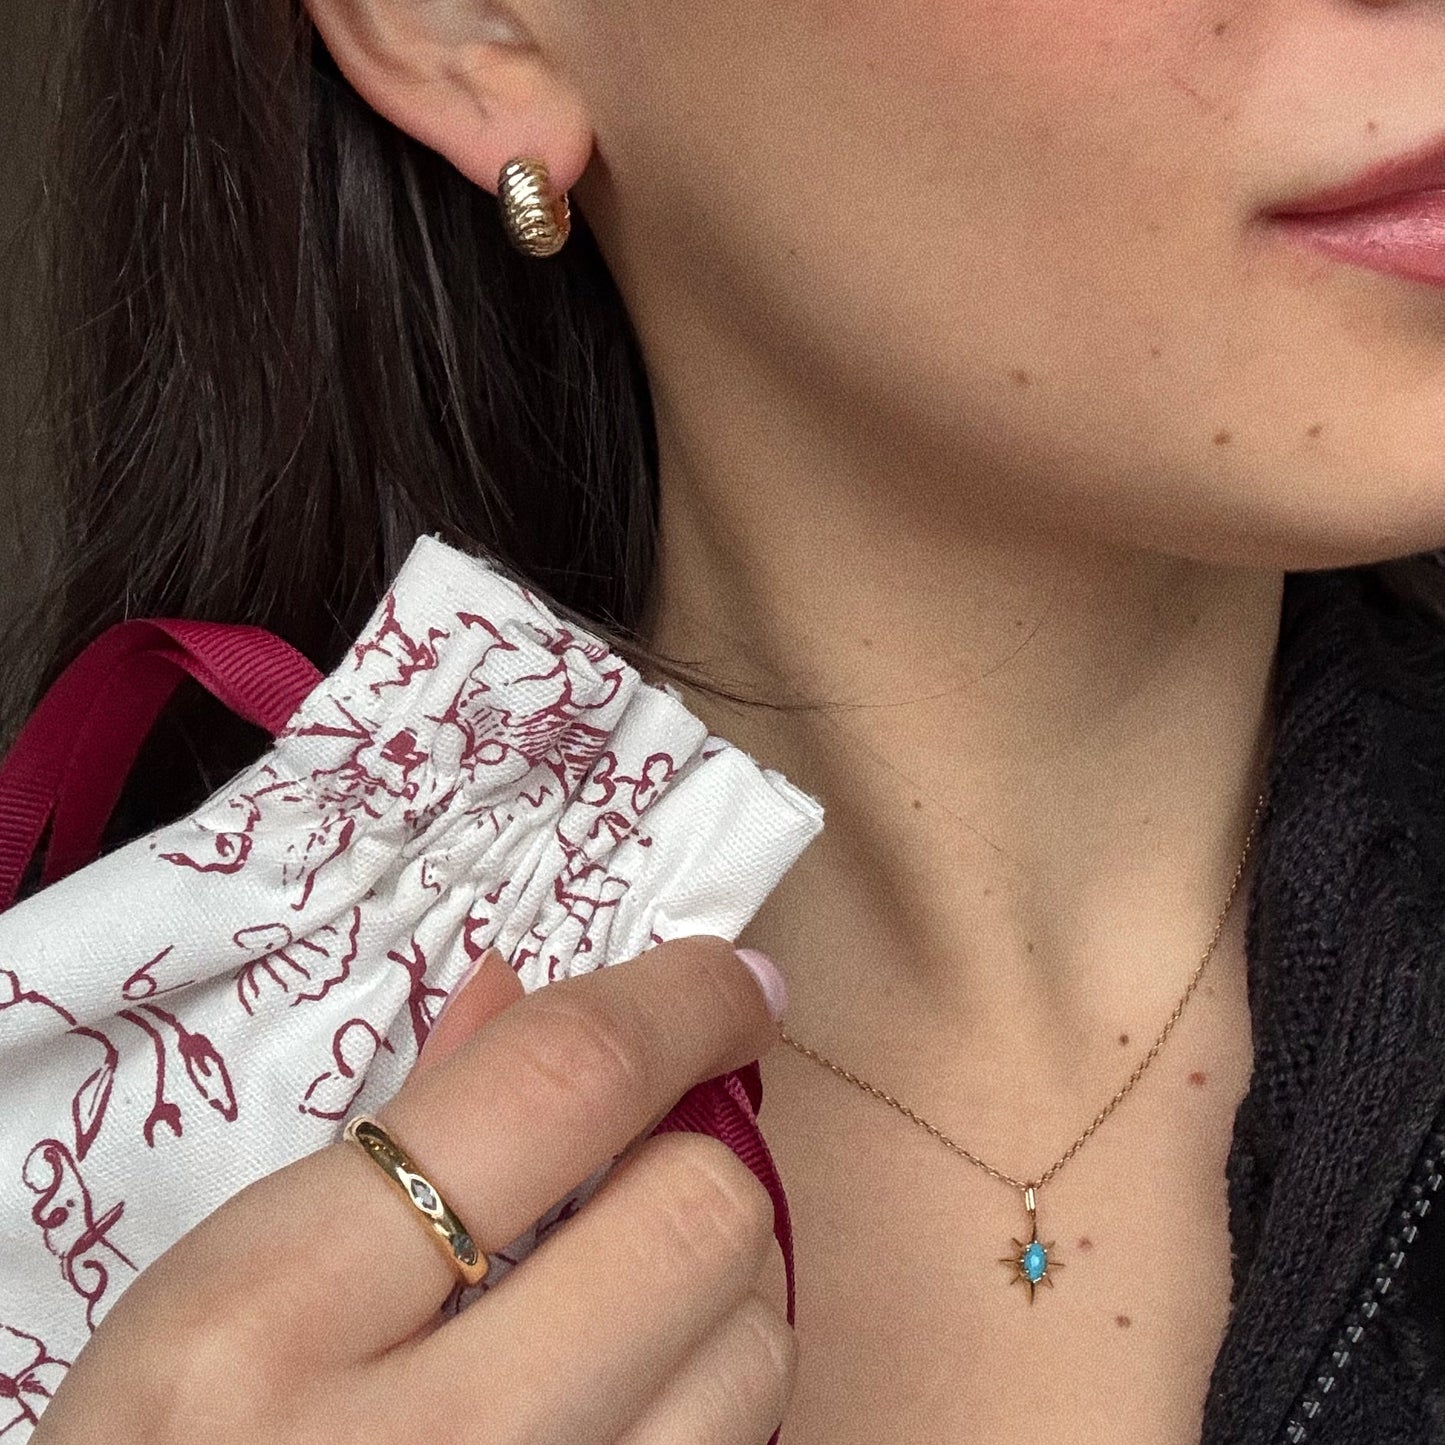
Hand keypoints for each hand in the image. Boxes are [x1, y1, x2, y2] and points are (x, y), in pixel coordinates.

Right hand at [32, 936, 796, 1443]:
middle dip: (696, 1163)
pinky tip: (620, 1395)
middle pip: (699, 1216)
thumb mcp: (226, 1287)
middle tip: (644, 1169)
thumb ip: (394, 1131)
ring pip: (752, 1356)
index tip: (733, 984)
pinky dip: (702, 1397)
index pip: (561, 1087)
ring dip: (716, 1296)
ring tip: (620, 1301)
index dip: (679, 1003)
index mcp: (280, 1314)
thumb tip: (527, 990)